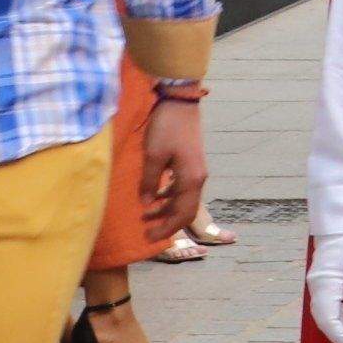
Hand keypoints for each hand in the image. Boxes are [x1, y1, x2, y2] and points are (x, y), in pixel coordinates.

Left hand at [139, 97, 205, 243]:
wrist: (180, 104)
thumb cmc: (166, 128)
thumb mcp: (153, 156)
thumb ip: (150, 182)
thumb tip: (147, 204)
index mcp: (190, 179)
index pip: (182, 213)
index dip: (166, 228)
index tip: (148, 237)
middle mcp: (198, 178)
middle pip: (186, 210)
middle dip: (168, 224)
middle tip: (147, 233)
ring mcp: (196, 171)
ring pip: (184, 199)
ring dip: (166, 210)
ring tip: (145, 216)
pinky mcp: (191, 164)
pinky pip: (182, 188)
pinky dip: (169, 197)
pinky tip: (155, 197)